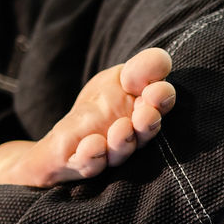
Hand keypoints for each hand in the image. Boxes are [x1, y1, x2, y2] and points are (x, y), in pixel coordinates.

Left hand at [0, 47, 174, 186]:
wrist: (61, 142)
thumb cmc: (98, 108)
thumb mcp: (117, 78)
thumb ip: (141, 69)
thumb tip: (162, 60)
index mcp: (144, 112)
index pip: (160, 104)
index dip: (161, 97)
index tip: (156, 90)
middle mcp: (132, 137)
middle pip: (145, 133)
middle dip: (148, 123)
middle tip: (147, 113)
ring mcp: (108, 153)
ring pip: (120, 151)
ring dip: (122, 140)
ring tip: (122, 127)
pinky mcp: (82, 163)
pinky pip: (90, 164)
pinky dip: (92, 155)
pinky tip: (92, 143)